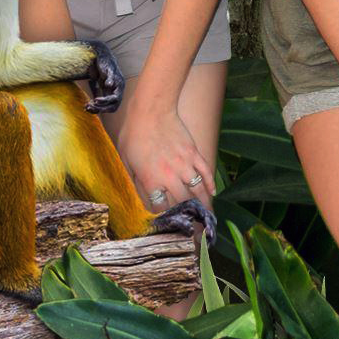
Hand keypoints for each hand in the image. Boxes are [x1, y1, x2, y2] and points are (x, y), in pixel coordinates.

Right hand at [81, 41, 124, 114]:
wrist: (102, 56)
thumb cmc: (100, 72)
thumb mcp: (97, 86)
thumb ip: (96, 95)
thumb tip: (89, 107)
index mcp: (116, 92)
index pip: (113, 108)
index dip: (101, 110)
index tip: (89, 109)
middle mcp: (119, 88)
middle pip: (114, 104)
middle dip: (102, 108)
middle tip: (89, 106)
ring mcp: (117, 80)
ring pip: (115, 96)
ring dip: (104, 100)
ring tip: (95, 101)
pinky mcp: (112, 71)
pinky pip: (113, 78)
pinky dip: (111, 82)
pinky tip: (107, 85)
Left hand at [120, 99, 214, 215]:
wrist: (151, 110)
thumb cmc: (133, 135)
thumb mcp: (126, 162)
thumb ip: (135, 182)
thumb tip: (141, 197)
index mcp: (150, 180)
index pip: (160, 208)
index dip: (164, 219)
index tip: (168, 226)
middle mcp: (170, 175)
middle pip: (183, 202)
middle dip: (189, 217)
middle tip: (193, 228)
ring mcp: (185, 163)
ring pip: (198, 190)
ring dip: (204, 205)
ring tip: (207, 216)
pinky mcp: (194, 152)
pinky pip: (206, 172)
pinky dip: (210, 184)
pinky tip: (212, 192)